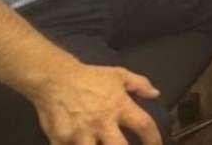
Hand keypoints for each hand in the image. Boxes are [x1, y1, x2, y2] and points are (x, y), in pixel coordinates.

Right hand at [30, 61, 161, 144]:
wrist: (55, 78)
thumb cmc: (90, 77)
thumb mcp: (119, 75)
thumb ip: (140, 84)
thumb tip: (156, 94)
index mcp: (118, 106)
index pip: (143, 125)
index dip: (154, 139)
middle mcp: (101, 122)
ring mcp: (80, 133)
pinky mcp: (60, 140)